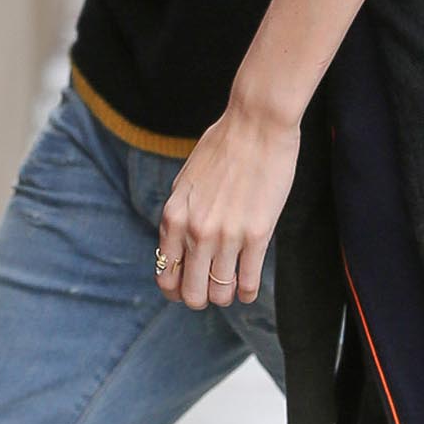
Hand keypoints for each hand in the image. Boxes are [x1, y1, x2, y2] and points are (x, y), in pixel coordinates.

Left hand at [156, 96, 300, 309]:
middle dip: (200, 298)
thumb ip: (181, 216)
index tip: (186, 288)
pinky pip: (249, 282)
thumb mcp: (186, 183)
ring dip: (226, 295)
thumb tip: (180, 247)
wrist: (255, 124)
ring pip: (221, 293)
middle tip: (210, 292)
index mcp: (174, 217)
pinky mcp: (257, 234)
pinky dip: (248, 292)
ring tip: (233, 288)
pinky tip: (250, 288)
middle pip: (191, 293)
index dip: (175, 290)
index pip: (166, 275)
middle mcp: (195, 231)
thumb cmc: (223, 147)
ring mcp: (226, 236)